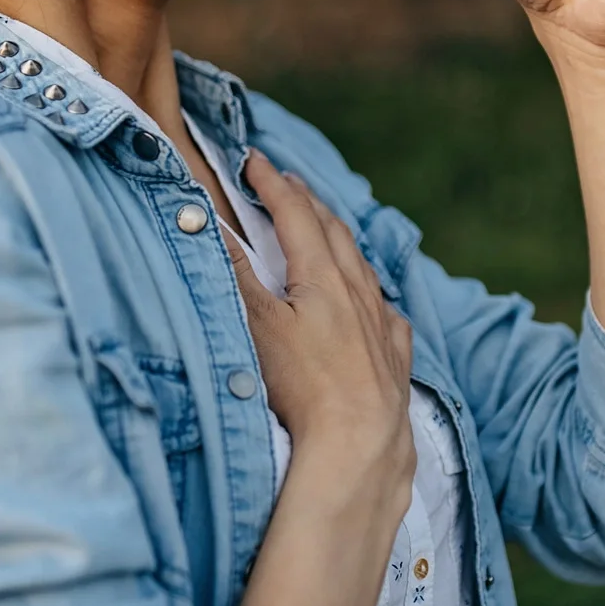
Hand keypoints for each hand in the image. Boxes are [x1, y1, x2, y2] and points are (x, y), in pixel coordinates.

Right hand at [224, 150, 413, 490]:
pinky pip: (387, 314)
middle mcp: (357, 293)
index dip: (271, 185)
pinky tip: (375, 303)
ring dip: (340, 240)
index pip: (294, 215)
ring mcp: (380, 326)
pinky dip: (373, 294)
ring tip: (327, 228)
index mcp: (322, 276)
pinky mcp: (394, 361)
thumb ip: (235, 273)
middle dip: (307, 203)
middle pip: (333, 232)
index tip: (252, 161)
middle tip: (287, 184)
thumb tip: (210, 224)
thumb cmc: (305, 386)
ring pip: (362, 268)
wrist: (359, 444)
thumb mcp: (258, 325)